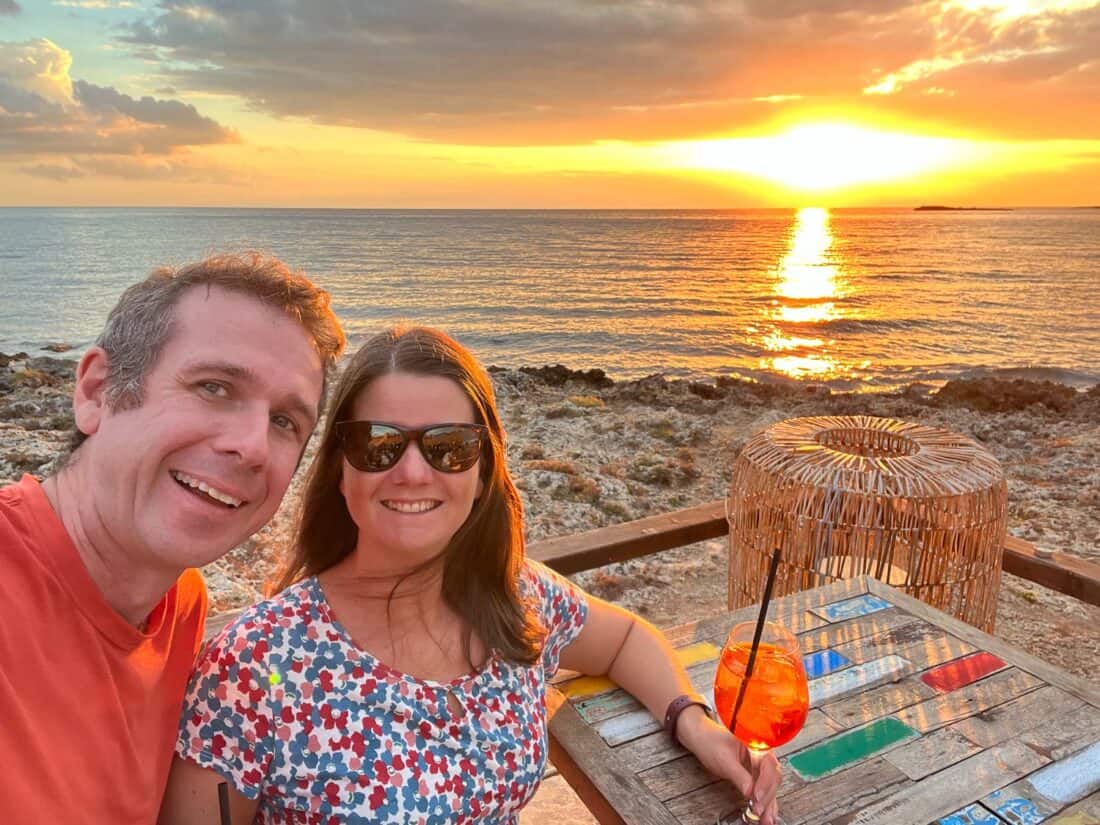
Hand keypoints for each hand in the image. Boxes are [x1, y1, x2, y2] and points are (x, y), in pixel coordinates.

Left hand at [676, 708, 781, 824]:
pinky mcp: (754, 775)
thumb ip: (739, 775)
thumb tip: (749, 792)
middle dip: (767, 796)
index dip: (765, 782)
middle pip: (772, 777)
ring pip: (770, 785)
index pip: (768, 765)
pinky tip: (766, 814)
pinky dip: (764, 802)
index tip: (756, 796)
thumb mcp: (724, 760)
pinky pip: (763, 789)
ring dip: (768, 803)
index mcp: (757, 744)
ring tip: (765, 819)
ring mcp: (759, 765)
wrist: (700, 739)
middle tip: (757, 810)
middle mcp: (761, 754)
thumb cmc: (711, 742)